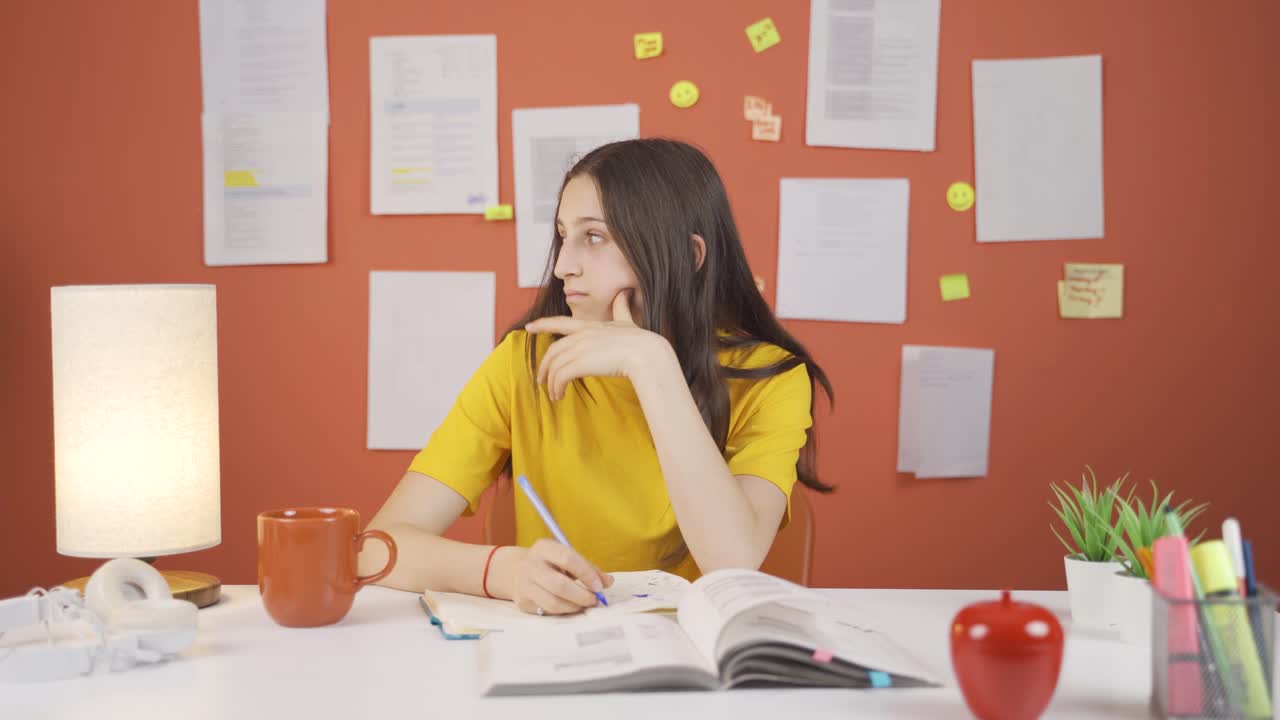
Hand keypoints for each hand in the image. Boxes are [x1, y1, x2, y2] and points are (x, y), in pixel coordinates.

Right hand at [506, 540, 614, 614]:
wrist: (517, 571)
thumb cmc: (551, 564)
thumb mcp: (567, 558)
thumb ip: (589, 568)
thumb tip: (608, 582)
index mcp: (544, 547)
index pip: (567, 558)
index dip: (586, 573)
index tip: (599, 586)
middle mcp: (531, 564)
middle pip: (559, 584)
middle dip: (581, 595)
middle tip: (594, 600)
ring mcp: (524, 584)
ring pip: (553, 602)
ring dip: (574, 607)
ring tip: (584, 605)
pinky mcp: (523, 601)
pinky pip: (547, 611)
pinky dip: (563, 611)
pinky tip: (570, 607)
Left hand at [525, 290, 671, 400]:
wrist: (647, 353)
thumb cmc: (641, 340)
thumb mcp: (627, 321)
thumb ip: (622, 308)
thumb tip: (624, 293)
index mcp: (590, 326)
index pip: (560, 322)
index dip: (543, 324)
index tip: (529, 327)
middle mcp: (581, 336)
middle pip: (553, 351)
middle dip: (544, 366)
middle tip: (541, 379)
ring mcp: (580, 349)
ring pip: (554, 366)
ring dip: (551, 382)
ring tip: (553, 395)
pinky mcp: (581, 363)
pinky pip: (560, 377)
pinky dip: (556, 387)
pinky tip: (559, 396)